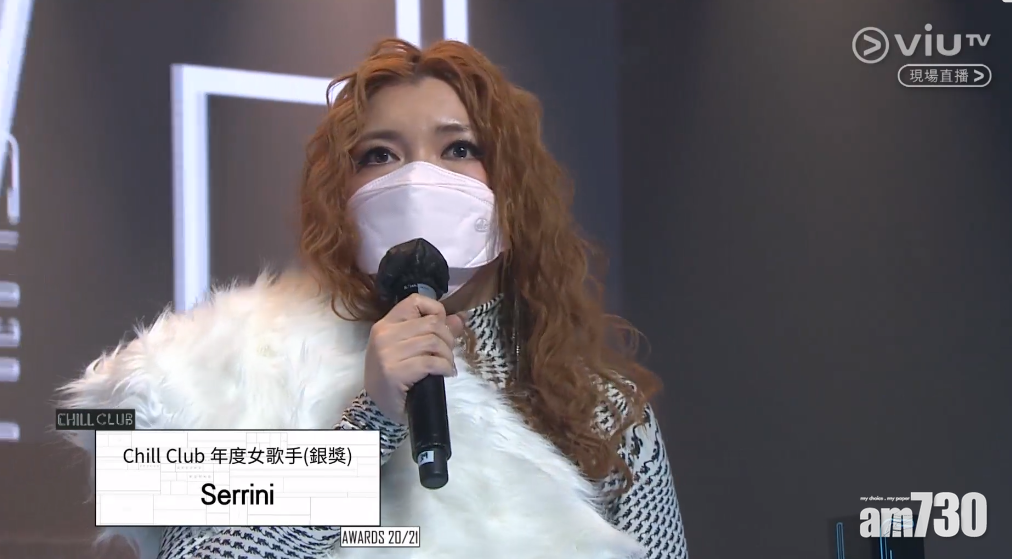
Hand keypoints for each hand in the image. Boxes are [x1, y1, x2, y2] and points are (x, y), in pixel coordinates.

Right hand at [364, 294, 465, 422]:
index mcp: (386, 324)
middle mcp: (384, 334)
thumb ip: (434, 330)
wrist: (377, 408)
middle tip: (447, 354)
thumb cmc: (396, 376)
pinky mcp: (394, 372)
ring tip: (446, 366)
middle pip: (431, 323)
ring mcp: (387, 353)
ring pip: (433, 342)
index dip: (436, 311)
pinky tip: (445, 373)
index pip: (415, 301)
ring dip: (447, 356)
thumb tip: (461, 317)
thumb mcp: (411, 349)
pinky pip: (431, 362)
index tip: (441, 329)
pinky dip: (444, 368)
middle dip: (448, 339)